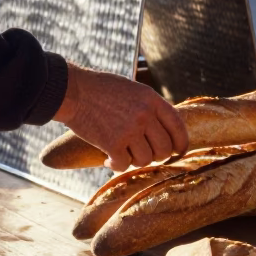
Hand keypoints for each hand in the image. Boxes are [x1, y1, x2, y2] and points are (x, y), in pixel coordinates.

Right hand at [54, 63, 187, 170]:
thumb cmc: (101, 90)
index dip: (181, 143)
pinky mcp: (112, 144)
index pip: (177, 127)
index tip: (177, 152)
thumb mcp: (133, 90)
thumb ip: (150, 107)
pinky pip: (123, 165)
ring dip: (134, 161)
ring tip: (123, 153)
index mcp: (152, 100)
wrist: (74, 92)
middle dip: (156, 156)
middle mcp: (144, 115)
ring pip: (145, 160)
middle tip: (143, 155)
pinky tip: (108, 159)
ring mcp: (129, 130)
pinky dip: (116, 166)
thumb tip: (165, 130)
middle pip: (163, 149)